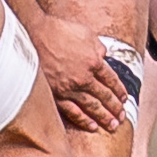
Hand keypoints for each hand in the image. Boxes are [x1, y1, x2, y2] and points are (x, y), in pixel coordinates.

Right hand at [30, 11, 128, 132]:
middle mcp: (84, 78)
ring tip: (112, 125)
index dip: (119, 90)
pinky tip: (91, 126)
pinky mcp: (55, 94)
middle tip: (122, 117)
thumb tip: (103, 56)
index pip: (111, 80)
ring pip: (91, 107)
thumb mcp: (86, 33)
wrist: (33, 34)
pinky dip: (83, 120)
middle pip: (104, 96)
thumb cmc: (58, 30)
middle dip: (115, 108)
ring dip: (104, 117)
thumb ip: (98, 47)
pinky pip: (72, 111)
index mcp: (94, 62)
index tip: (124, 98)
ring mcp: (69, 88)